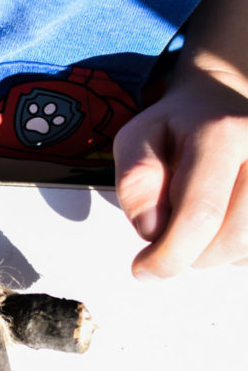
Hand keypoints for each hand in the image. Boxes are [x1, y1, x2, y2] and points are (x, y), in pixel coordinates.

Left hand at [113, 68, 247, 275]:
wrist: (224, 101)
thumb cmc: (178, 126)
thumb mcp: (137, 139)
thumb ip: (136, 182)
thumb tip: (153, 229)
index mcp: (223, 133)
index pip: (202, 212)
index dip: (170, 254)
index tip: (144, 269)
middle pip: (233, 238)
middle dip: (192, 254)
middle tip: (170, 237)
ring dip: (214, 254)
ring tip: (196, 225)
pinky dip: (234, 251)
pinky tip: (220, 225)